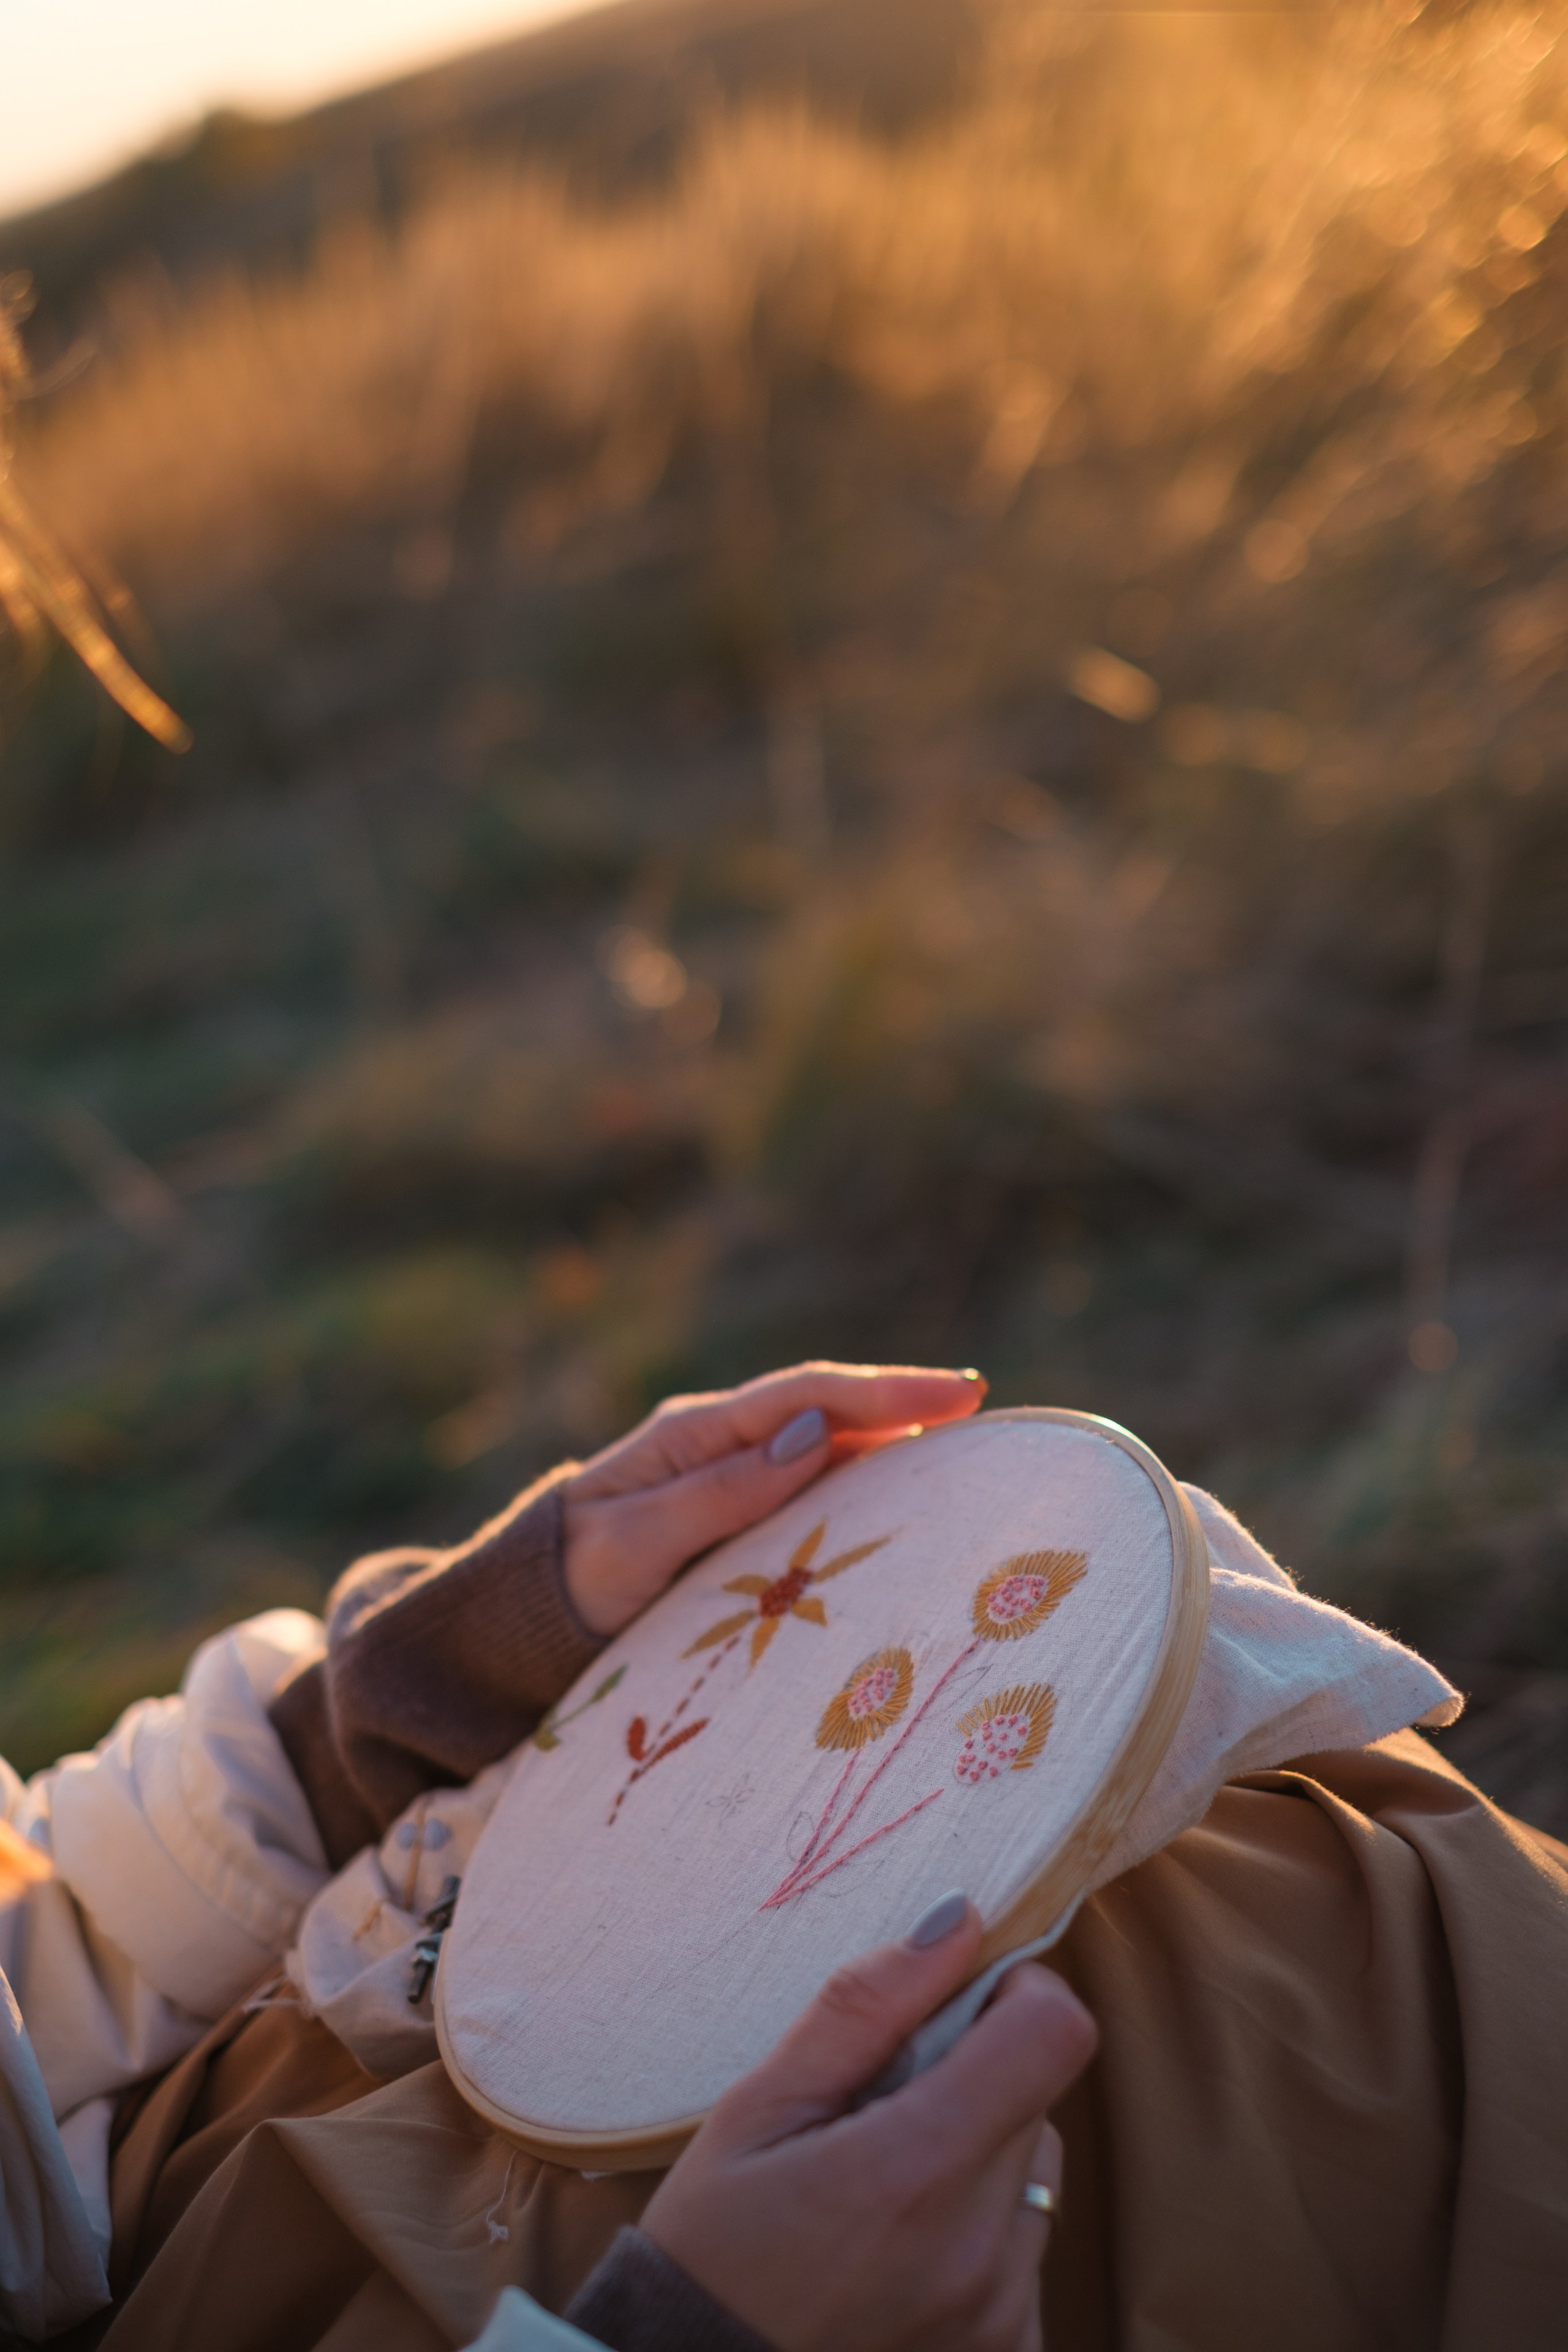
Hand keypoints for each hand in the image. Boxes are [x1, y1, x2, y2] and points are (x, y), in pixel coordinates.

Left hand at [560, 1361, 985, 1636]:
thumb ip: (718, 1494)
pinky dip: (866, 1497)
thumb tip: (810, 1435)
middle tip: (992, 1427)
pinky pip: (815, 1498)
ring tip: (970, 1468)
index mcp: (696, 1434)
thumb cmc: (570, 1585)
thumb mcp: (634, 1545)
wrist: (522, 1623)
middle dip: (910, 1412)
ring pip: (831, 1455)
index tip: (964, 1394)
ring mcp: (733, 1482)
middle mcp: (723, 1446)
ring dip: (896, 1455)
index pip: (810, 1395)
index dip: (890, 1390)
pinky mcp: (740, 1523)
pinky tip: (909, 1517)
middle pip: (833, 1415)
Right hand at [639, 1898, 1096, 2351]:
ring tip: (881, 2194)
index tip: (951, 2006)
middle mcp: (980, 2249)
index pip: (1053, 2034)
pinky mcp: (1007, 2351)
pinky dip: (979, 2231)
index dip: (1013, 1995)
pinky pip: (1026, 2247)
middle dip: (972, 2078)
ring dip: (977, 2157)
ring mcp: (1000, 2313)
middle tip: (877, 2112)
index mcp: (917, 2171)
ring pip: (1035, 2173)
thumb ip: (865, 2006)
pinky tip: (898, 2253)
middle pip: (1037, 2097)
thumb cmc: (713, 2246)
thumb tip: (959, 1921)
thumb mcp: (758, 2106)